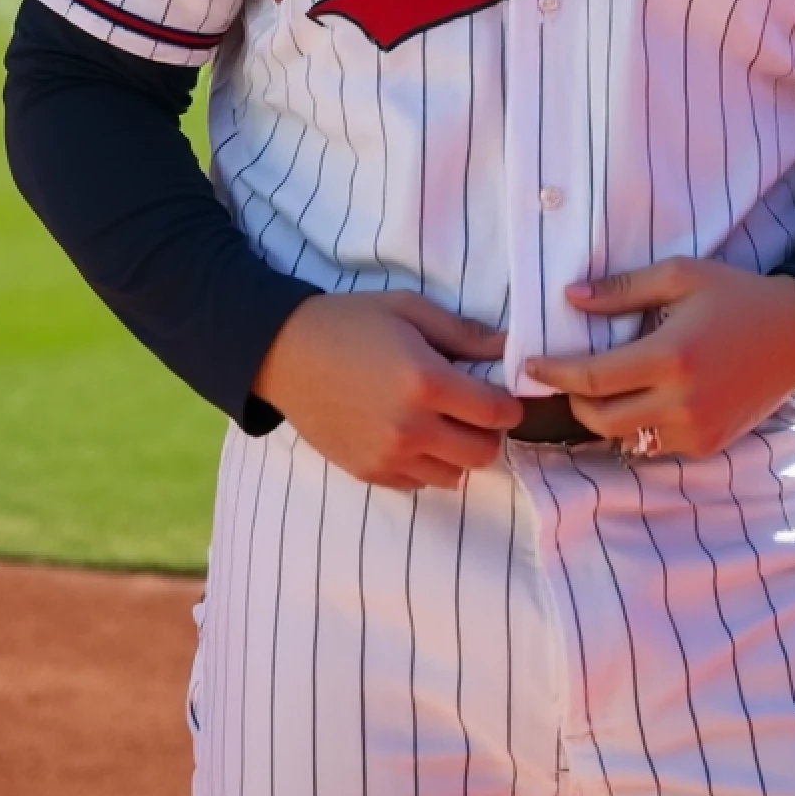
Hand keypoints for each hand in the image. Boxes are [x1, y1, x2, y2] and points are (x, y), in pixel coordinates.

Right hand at [252, 291, 524, 490]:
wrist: (286, 354)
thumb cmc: (351, 323)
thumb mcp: (410, 310)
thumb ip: (463, 333)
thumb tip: (507, 346)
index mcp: (427, 383)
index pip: (496, 413)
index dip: (508, 404)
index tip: (501, 394)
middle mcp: (412, 428)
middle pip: (483, 453)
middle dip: (488, 432)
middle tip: (473, 409)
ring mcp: (388, 457)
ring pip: (454, 475)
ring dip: (458, 452)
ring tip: (440, 423)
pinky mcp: (368, 473)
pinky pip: (419, 484)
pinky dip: (426, 465)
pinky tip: (412, 435)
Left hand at [523, 260, 794, 459]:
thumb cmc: (735, 295)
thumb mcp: (680, 275)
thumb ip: (622, 289)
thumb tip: (570, 298)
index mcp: (670, 357)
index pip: (593, 378)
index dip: (554, 373)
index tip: (529, 365)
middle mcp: (681, 402)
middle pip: (599, 418)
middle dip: (572, 398)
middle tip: (564, 375)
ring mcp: (696, 430)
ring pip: (624, 437)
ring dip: (603, 415)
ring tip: (600, 385)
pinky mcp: (707, 446)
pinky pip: (653, 445)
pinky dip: (636, 426)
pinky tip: (640, 398)